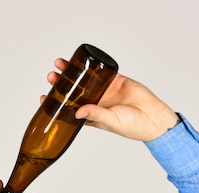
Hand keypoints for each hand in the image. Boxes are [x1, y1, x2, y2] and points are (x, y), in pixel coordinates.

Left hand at [45, 58, 179, 141]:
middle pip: (74, 91)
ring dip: (72, 72)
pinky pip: (102, 71)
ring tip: (60, 65)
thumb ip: (95, 115)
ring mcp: (105, 91)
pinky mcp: (116, 80)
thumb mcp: (110, 122)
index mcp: (91, 115)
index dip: (57, 104)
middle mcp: (96, 102)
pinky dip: (91, 65)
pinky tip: (81, 59)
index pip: (69, 108)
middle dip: (61, 84)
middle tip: (51, 77)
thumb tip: (77, 111)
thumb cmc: (133, 127)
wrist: (153, 118)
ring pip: (84, 79)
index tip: (44, 98)